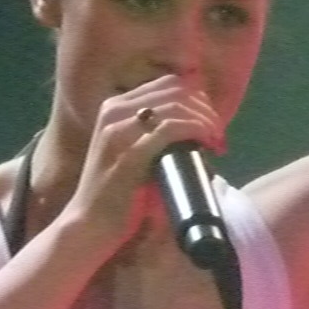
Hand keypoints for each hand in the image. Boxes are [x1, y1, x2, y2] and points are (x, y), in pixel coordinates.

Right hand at [62, 77, 224, 255]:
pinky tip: (208, 144)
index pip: (168, 84)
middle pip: (176, 90)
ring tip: (217, 143)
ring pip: (178, 105)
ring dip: (206, 121)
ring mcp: (120, 129)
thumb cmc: (116, 195)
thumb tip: (195, 128)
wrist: (89, 225)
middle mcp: (114, 110)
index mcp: (114, 107)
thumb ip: (154, 135)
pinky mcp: (130, 151)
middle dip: (205, 109)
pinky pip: (174, 127)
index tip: (211, 123)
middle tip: (218, 135)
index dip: (197, 98)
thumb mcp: (132, 153)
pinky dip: (198, 131)